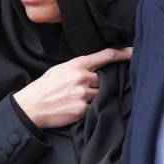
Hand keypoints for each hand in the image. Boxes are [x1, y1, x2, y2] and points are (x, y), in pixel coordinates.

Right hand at [14, 47, 131, 128]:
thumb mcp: (59, 69)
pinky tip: (75, 107)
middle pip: (105, 80)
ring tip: (77, 99)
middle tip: (85, 89)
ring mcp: (83, 94)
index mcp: (77, 65)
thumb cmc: (44, 87)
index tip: (133, 53)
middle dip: (99, 84)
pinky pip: (94, 108)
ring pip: (101, 94)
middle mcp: (82, 78)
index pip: (105, 56)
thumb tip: (93, 69)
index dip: (122, 54)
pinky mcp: (82, 110)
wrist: (30, 107)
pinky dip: (89, 109)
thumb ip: (77, 67)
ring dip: (94, 97)